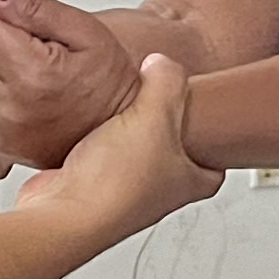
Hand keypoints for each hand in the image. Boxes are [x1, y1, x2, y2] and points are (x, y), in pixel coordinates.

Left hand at [0, 0, 143, 168]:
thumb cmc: (107, 77)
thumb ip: (33, 8)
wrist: (119, 122)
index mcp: (35, 77)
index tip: (36, 38)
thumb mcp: (83, 29)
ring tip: (27, 75)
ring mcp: (3, 130)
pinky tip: (17, 94)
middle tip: (34, 56)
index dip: (9, 24)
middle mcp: (14, 109)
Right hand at [19, 54, 217, 241]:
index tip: (212, 127)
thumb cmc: (114, 184)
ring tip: (123, 107)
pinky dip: (94, 142)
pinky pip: (97, 159)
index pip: (215, 170)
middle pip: (172, 158)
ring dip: (128, 136)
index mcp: (187, 183)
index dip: (216, 148)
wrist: (62, 213)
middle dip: (168, 133)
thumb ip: (166, 81)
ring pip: (133, 157)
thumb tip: (163, 65)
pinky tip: (87, 123)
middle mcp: (156, 193)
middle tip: (163, 106)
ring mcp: (121, 192)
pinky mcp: (89, 187)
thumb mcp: (155, 115)